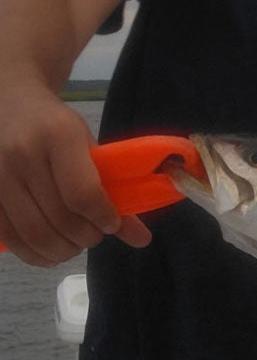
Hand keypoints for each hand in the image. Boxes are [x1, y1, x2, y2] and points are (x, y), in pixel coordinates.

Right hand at [0, 90, 150, 265]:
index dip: (101, 217)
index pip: (82, 193)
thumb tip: (141, 237)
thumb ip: (114, 188)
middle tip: (96, 236)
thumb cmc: (56, 126)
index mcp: (59, 136)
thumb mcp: (88, 145)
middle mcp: (25, 155)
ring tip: (77, 244)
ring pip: (33, 233)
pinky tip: (50, 252)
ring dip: (62, 250)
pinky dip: (34, 254)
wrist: (10, 105)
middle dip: (85, 237)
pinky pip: (9, 237)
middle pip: (59, 217)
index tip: (112, 224)